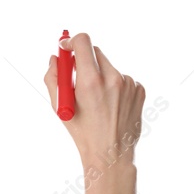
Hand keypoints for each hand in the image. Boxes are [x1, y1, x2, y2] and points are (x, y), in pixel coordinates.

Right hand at [43, 33, 145, 170]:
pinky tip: (111, 104)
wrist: (111, 153)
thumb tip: (56, 57)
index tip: (66, 46)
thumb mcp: (59, 106)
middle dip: (84, 59)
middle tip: (77, 73)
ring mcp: (129, 84)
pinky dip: (114, 85)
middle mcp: (113, 79)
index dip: (71, 41)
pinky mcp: (140, 89)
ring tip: (96, 99)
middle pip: (95, 52)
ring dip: (100, 75)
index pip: (83, 42)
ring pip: (109, 66)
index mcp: (91, 81)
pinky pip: (122, 78)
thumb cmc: (82, 131)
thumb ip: (53, 77)